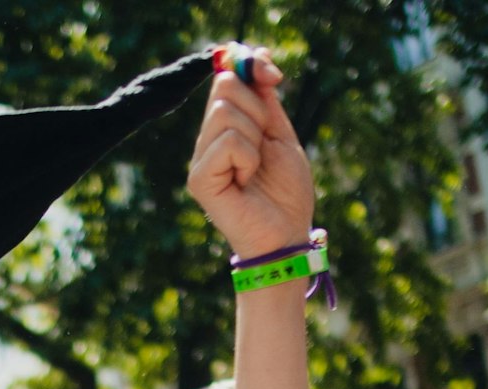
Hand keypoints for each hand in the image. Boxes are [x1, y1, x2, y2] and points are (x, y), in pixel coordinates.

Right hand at [187, 49, 314, 261]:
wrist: (288, 234)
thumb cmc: (287, 192)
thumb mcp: (281, 134)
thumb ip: (266, 98)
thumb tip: (258, 54)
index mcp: (227, 126)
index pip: (227, 75)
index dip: (249, 66)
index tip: (274, 74)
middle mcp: (208, 138)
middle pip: (225, 87)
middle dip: (258, 112)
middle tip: (264, 147)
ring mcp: (201, 158)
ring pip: (226, 113)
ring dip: (255, 139)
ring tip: (255, 169)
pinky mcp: (199, 178)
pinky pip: (227, 142)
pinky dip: (247, 158)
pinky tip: (246, 181)